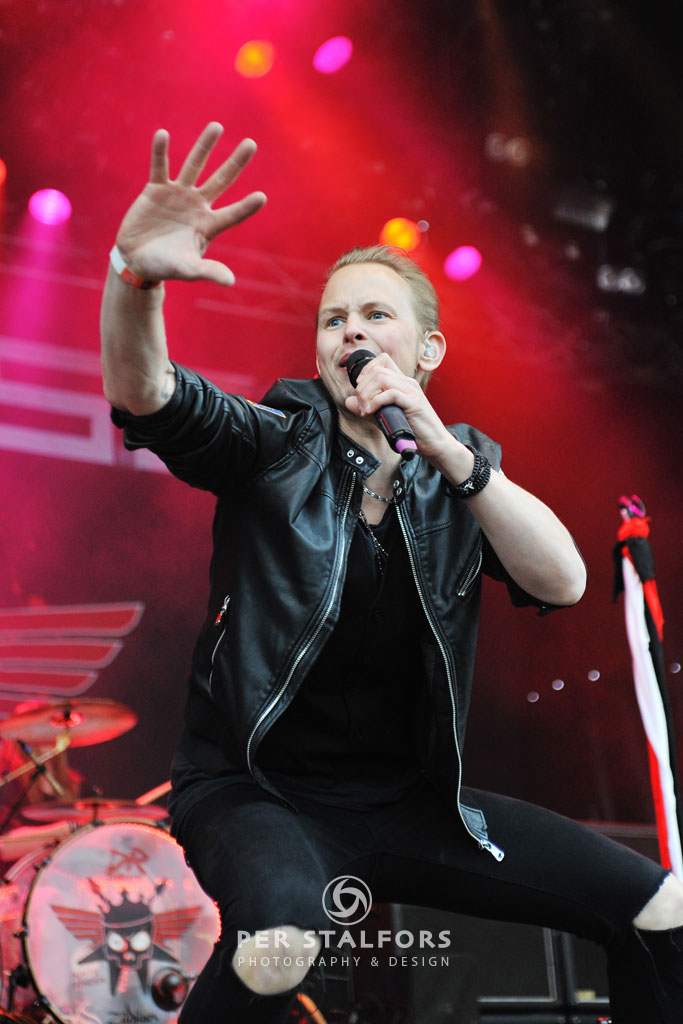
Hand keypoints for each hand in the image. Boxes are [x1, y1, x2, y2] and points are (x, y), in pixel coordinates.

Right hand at [115, 122, 266, 285]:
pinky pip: (160, 167)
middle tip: (252, 144)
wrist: (137, 260)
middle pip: (221, 181)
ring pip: (194, 166)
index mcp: (208, 225)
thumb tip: (231, 282)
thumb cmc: (165, 267)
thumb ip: (208, 272)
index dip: (246, 207)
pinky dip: (160, 152)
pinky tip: (163, 134)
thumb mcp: (188, 270)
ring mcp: (178, 195)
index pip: (232, 214)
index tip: (262, 197)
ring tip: (217, 127)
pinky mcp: (155, 190)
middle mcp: (197, 206)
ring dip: (205, 147)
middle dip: (236, 163)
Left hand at [344, 353, 456, 463]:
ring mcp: (412, 391)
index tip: (359, 388)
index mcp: (402, 383)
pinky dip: (375, 402)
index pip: (382, 360)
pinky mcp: (414, 403)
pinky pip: (390, 394)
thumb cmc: (413, 431)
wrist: (435, 444)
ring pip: (382, 378)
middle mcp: (407, 383)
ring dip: (367, 394)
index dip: (366, 370)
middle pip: (378, 369)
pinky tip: (371, 413)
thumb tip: (348, 401)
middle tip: (360, 404)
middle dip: (362, 386)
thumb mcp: (385, 417)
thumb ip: (367, 408)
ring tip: (365, 410)